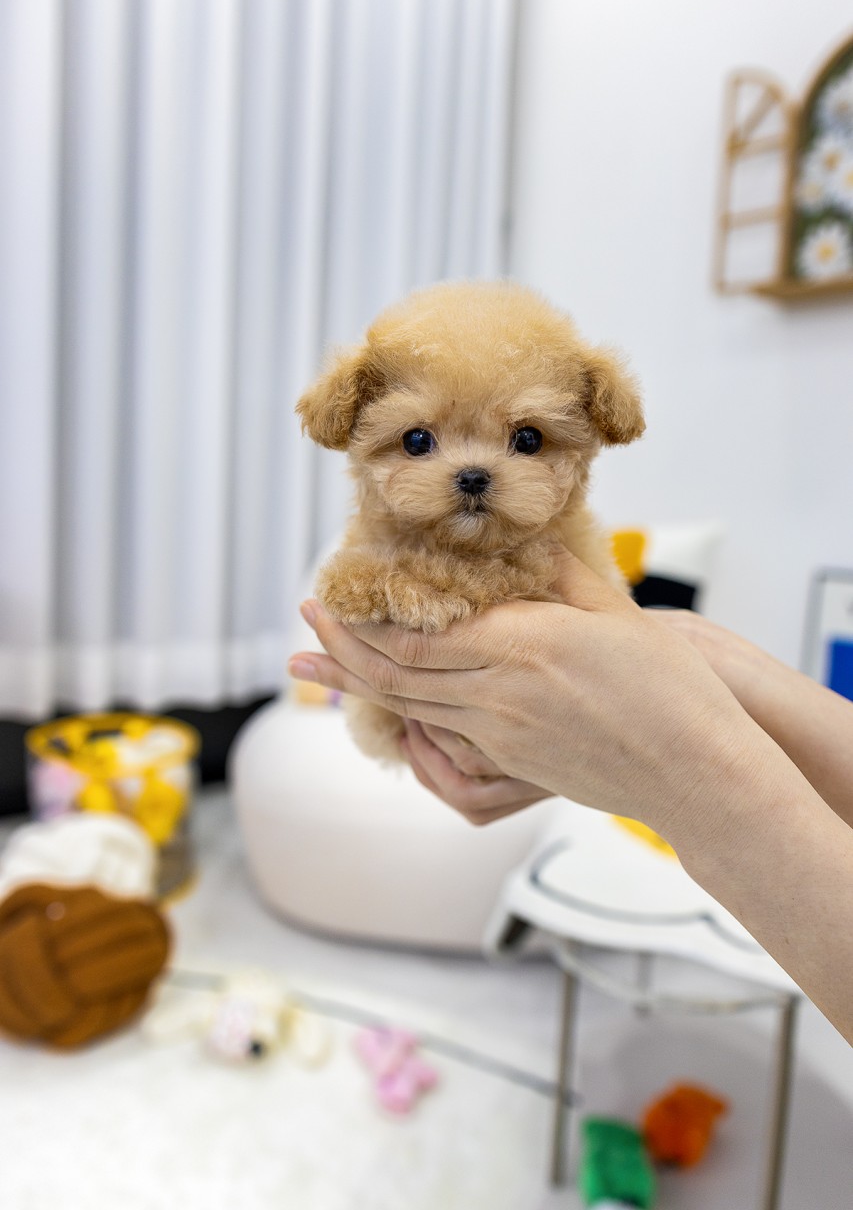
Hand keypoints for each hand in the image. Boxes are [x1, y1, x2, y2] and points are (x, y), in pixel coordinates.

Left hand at [289, 552, 773, 849]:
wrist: (697, 771)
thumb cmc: (669, 688)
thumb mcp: (612, 610)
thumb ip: (555, 574)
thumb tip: (519, 543)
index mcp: (521, 645)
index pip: (414, 634)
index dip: (359, 620)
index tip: (325, 597)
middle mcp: (499, 695)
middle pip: (394, 675)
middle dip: (339, 651)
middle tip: (302, 631)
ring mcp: (503, 738)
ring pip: (409, 710)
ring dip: (357, 687)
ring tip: (315, 671)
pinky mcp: (515, 767)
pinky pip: (442, 740)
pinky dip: (405, 718)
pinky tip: (389, 706)